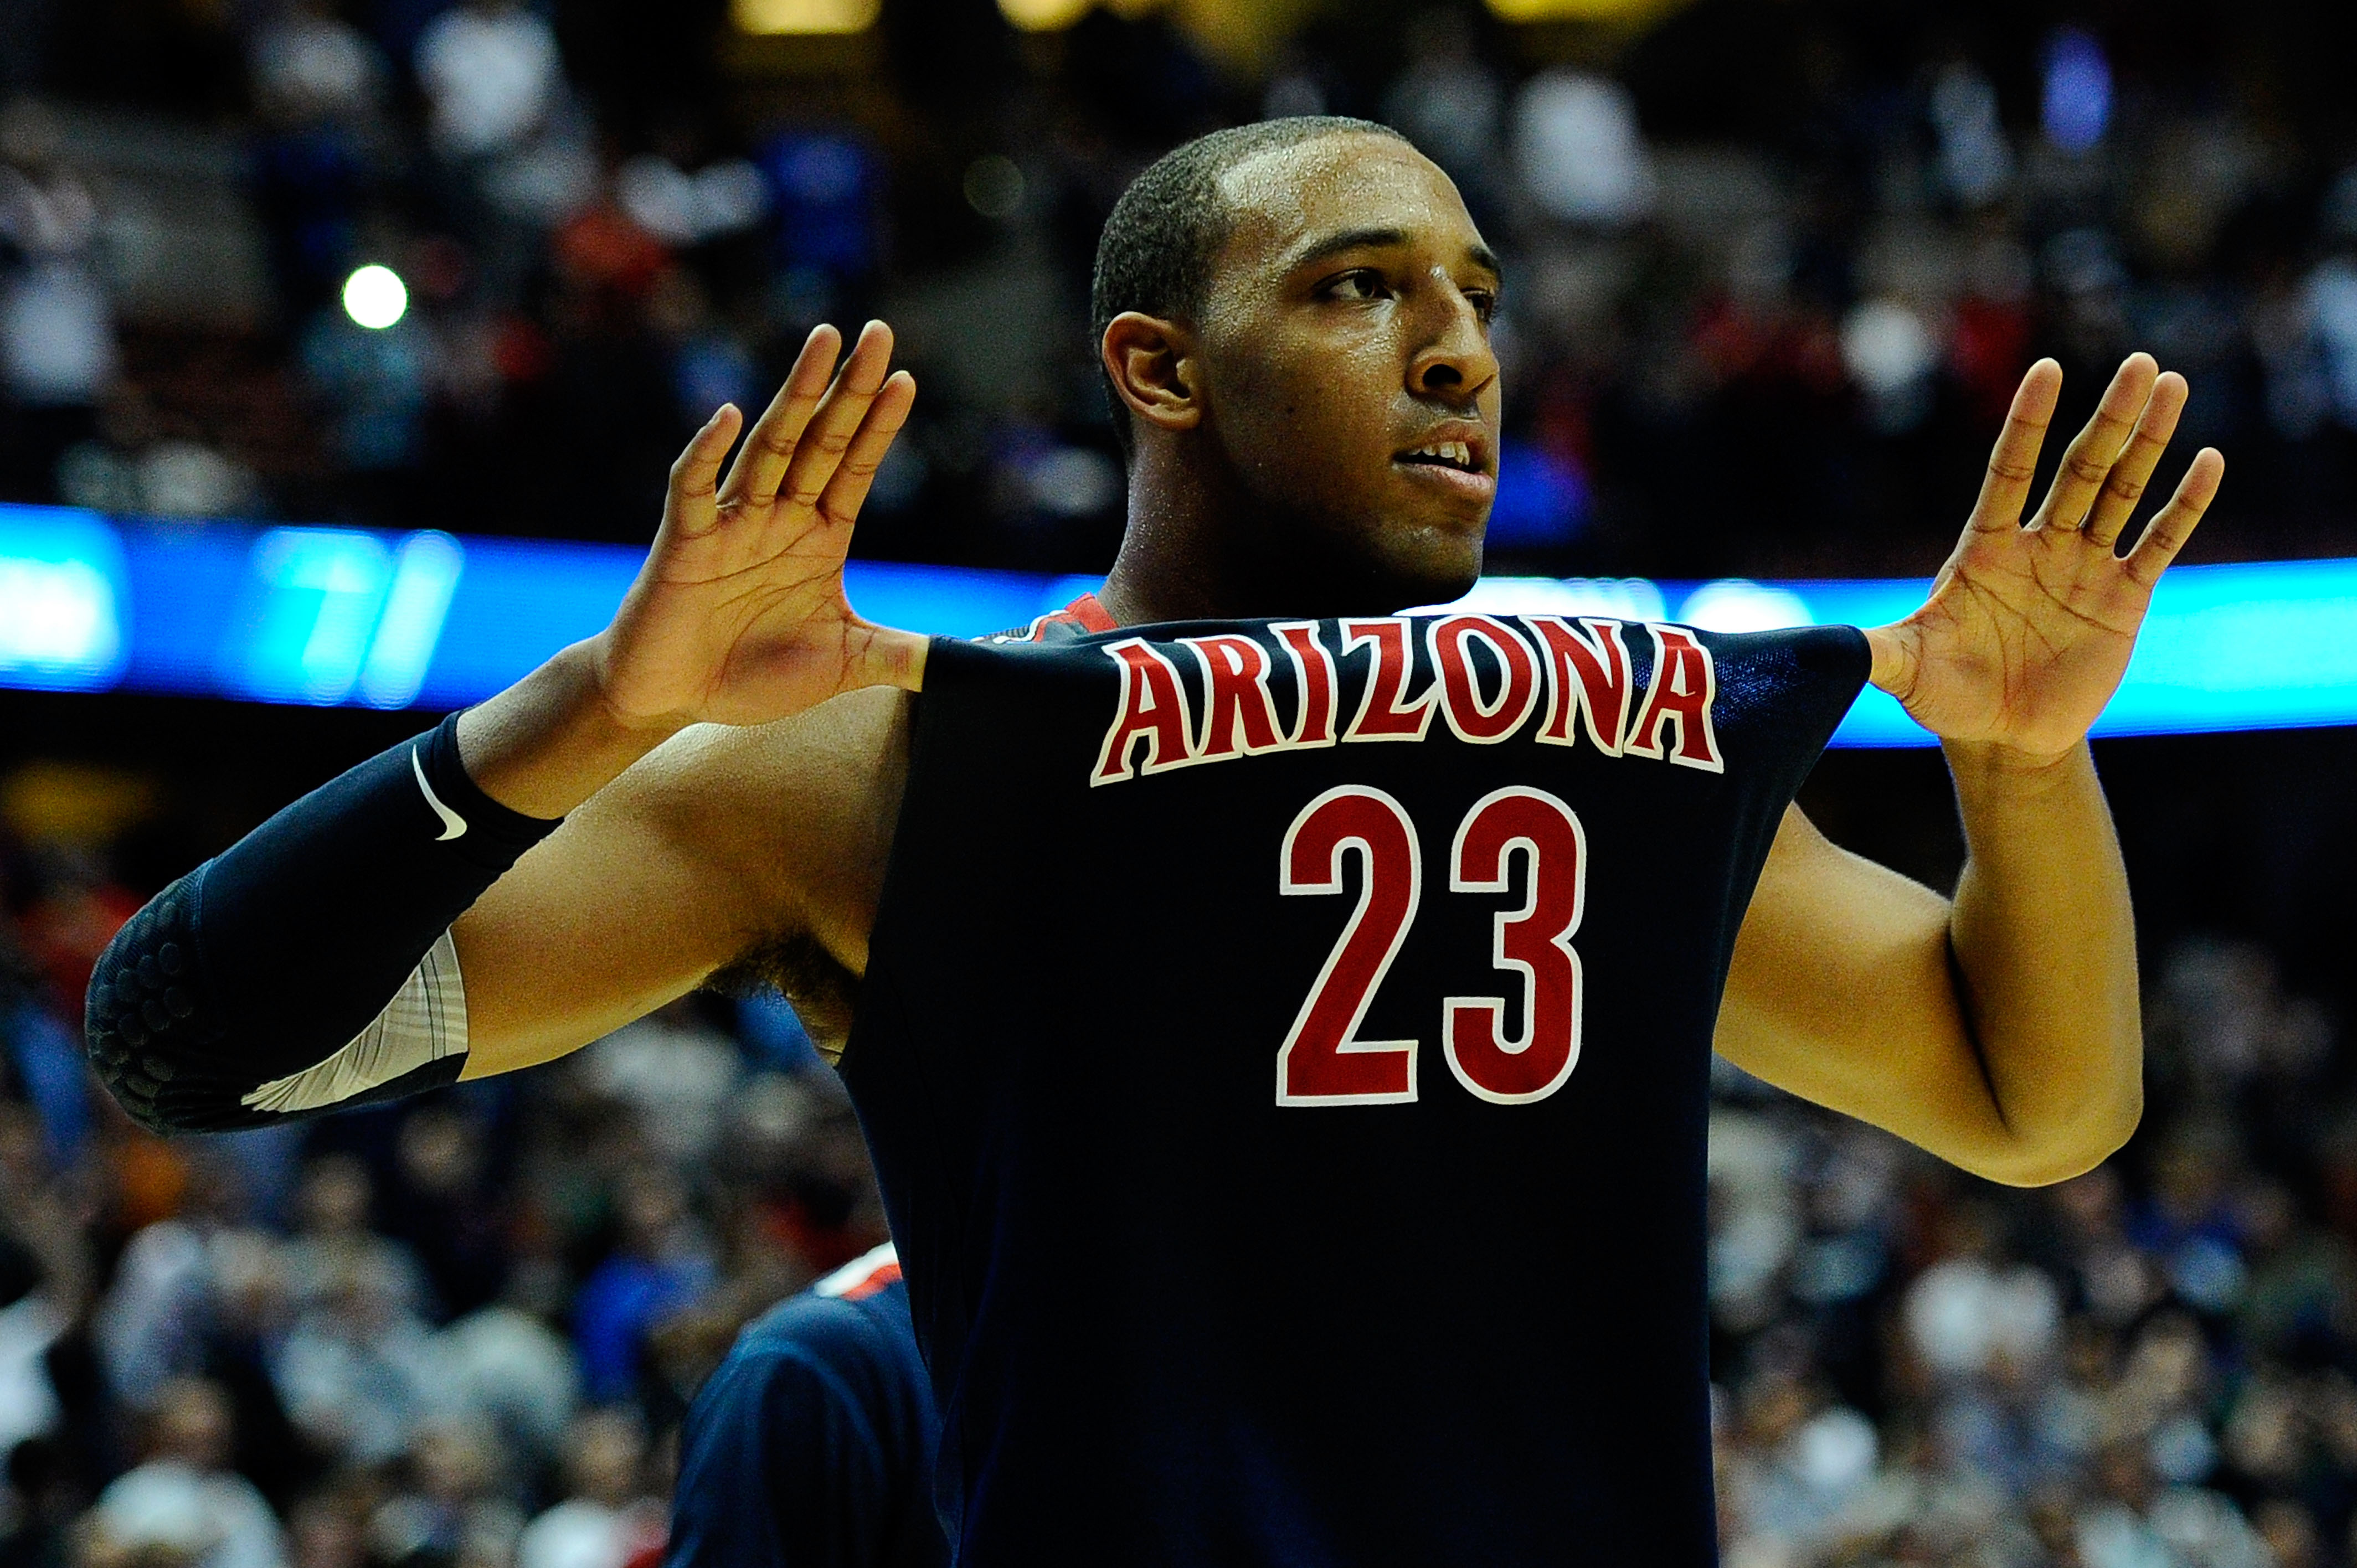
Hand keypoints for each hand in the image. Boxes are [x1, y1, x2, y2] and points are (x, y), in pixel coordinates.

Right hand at [592, 320, 923, 730]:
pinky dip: (707, 452)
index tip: (907, 380)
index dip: (879, 425)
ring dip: (795, 396)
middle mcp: (778, 518)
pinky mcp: (685, 542)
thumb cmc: (752, 675)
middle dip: (849, 388)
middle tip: (879, 332)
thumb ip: (898, 656)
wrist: (674, 699)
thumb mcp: (843, 667)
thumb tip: (963, 663)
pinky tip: (727, 415)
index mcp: (817, 538)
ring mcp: (732, 524)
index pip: (855, 469)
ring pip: (769, 447)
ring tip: (824, 343)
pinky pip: (694, 488)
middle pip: (821, 440)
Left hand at [1864, 354, 2224, 764]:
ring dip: (2149, 442)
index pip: (2010, 470)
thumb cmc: (1947, 694)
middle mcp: (2039, 544)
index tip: (2047, 368)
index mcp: (1986, 548)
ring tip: (2172, 386)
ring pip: (2123, 491)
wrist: (2002, 738)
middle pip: (2079, 469)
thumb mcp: (1905, 670)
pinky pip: (2157, 543)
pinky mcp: (2123, 598)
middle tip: (2140, 363)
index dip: (2028, 423)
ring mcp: (2084, 566)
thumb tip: (1817, 647)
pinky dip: (2183, 506)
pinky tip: (2207, 462)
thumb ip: (1873, 651)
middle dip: (2110, 418)